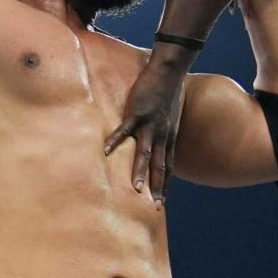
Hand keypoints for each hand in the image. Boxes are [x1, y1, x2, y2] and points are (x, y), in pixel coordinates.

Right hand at [105, 46, 191, 203]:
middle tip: (155, 206)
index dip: (165, 184)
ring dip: (139, 172)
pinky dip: (115, 141)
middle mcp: (161, 135)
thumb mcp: (172, 115)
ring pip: (144, 153)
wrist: (170, 72)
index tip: (162, 201)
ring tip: (135, 189)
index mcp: (169, 137)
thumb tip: (160, 137)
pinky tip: (106, 152)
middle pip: (159, 166)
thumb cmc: (170, 90)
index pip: (167, 166)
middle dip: (157, 186)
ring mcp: (149, 125)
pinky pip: (124, 131)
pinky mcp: (138, 113)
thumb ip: (165, 129)